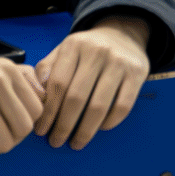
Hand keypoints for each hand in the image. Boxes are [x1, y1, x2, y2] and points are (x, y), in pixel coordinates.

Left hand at [32, 18, 152, 148]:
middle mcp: (97, 51)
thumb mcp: (64, 51)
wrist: (123, 33)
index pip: (57, 84)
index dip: (48, 112)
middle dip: (63, 125)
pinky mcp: (137, 74)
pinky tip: (100, 128)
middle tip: (56, 141)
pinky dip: (109, 122)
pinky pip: (122, 106)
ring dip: (85, 130)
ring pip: (99, 106)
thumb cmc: (87, 49)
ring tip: (76, 142)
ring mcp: (119, 62)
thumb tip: (37, 97)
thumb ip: (46, 70)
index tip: (41, 130)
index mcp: (74, 45)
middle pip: (76, 98)